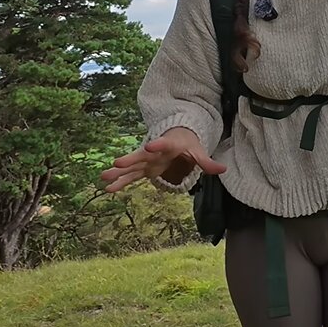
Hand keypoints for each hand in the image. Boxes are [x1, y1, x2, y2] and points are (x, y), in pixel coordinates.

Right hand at [100, 126, 226, 192]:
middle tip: (116, 162)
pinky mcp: (143, 169)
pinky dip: (120, 182)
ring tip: (103, 177)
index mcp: (169, 145)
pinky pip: (130, 176)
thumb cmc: (187, 145)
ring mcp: (146, 160)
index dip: (157, 144)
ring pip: (131, 166)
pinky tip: (107, 188)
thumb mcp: (198, 152)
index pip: (163, 143)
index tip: (149, 145)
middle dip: (129, 159)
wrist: (176, 137)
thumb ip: (207, 162)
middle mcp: (154, 152)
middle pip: (141, 155)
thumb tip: (224, 169)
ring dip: (118, 172)